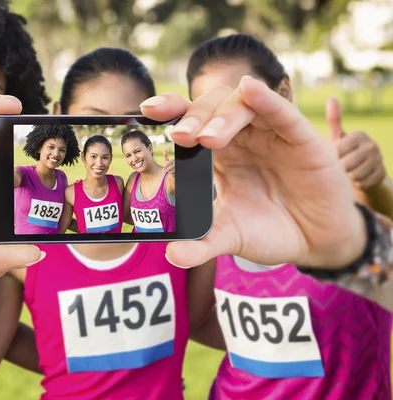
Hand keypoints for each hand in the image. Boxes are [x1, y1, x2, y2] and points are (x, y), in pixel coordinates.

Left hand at [140, 77, 365, 268]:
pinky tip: (251, 90)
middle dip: (193, 117)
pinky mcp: (301, 138)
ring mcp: (271, 134)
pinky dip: (267, 100)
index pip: (192, 122)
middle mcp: (242, 137)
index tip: (146, 112)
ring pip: (243, 105)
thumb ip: (202, 244)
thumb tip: (171, 254)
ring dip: (222, 115)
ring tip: (207, 138)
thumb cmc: (272, 230)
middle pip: (212, 107)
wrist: (316, 241)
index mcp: (219, 153)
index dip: (171, 111)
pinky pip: (282, 112)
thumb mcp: (232, 237)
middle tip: (179, 137)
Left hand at [327, 97, 385, 189]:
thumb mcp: (337, 138)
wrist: (362, 172)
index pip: (336, 152)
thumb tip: (332, 97)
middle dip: (339, 169)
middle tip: (342, 166)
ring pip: (353, 175)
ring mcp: (379, 160)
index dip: (331, 158)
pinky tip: (358, 178)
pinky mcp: (382, 175)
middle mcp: (372, 145)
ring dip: (348, 177)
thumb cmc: (344, 152)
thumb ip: (334, 120)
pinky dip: (356, 184)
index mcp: (359, 135)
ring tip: (349, 171)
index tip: (334, 157)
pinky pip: (361, 184)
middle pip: (344, 164)